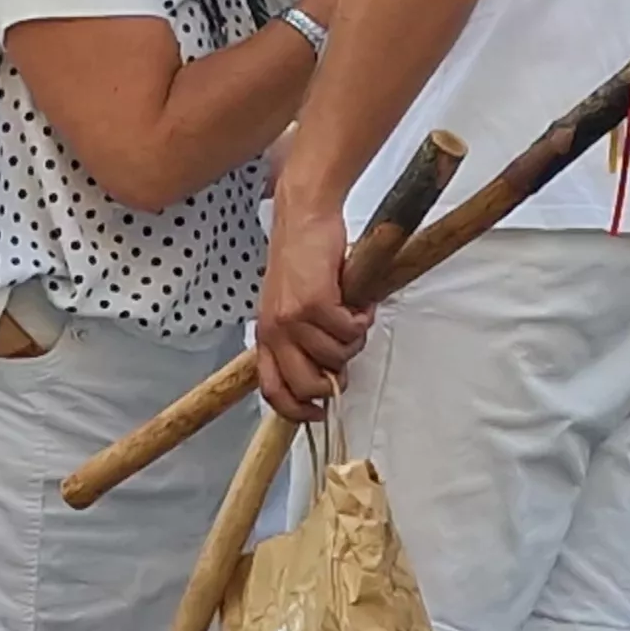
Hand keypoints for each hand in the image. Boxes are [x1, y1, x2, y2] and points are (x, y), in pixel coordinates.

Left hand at [253, 203, 372, 420]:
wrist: (304, 218)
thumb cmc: (301, 260)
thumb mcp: (288, 307)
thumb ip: (300, 341)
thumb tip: (327, 374)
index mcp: (266, 336)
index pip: (272, 390)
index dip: (296, 410)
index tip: (318, 412)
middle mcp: (275, 331)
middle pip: (306, 385)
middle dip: (335, 377)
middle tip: (347, 352)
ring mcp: (293, 318)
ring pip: (336, 357)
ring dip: (354, 340)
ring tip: (354, 315)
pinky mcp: (315, 301)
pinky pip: (349, 331)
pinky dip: (363, 319)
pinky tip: (359, 303)